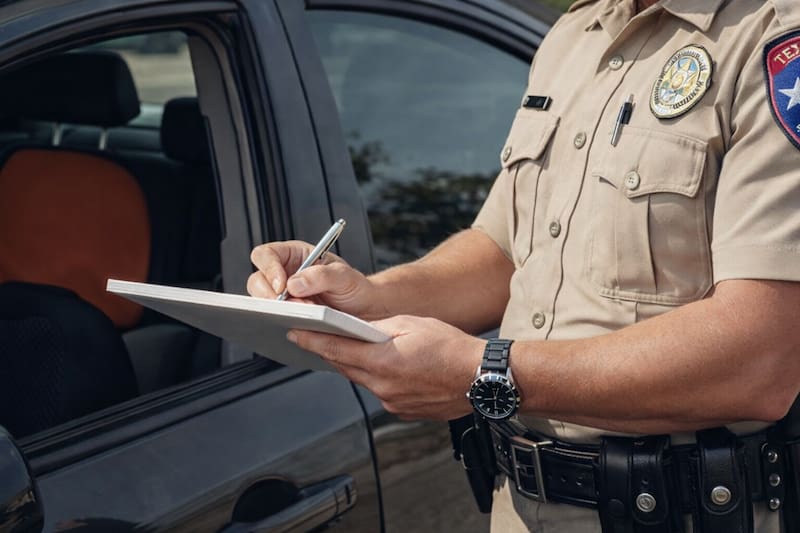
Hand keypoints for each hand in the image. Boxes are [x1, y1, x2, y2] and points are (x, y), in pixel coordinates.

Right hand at [248, 240, 386, 318]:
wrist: (364, 309)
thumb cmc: (354, 287)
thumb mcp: (344, 276)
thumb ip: (321, 275)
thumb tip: (293, 284)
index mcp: (295, 254)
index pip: (266, 254)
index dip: (268, 268)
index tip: (282, 286)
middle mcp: (284, 273)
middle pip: (257, 279)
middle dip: (270, 295)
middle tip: (292, 306)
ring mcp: (284, 296)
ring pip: (261, 301)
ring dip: (278, 310)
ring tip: (305, 314)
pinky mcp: (286, 314)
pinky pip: (273, 318)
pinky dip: (282, 322)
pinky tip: (298, 325)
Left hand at [287, 315, 483, 419]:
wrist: (482, 379)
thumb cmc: (453, 349)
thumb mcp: (412, 324)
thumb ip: (380, 328)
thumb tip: (360, 330)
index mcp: (382, 362)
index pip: (336, 350)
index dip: (312, 341)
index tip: (295, 334)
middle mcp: (383, 387)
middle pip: (346, 367)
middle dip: (332, 352)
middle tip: (319, 338)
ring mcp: (393, 402)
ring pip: (365, 380)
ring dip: (358, 366)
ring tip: (361, 350)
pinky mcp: (404, 411)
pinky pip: (383, 393)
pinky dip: (380, 379)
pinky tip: (391, 368)